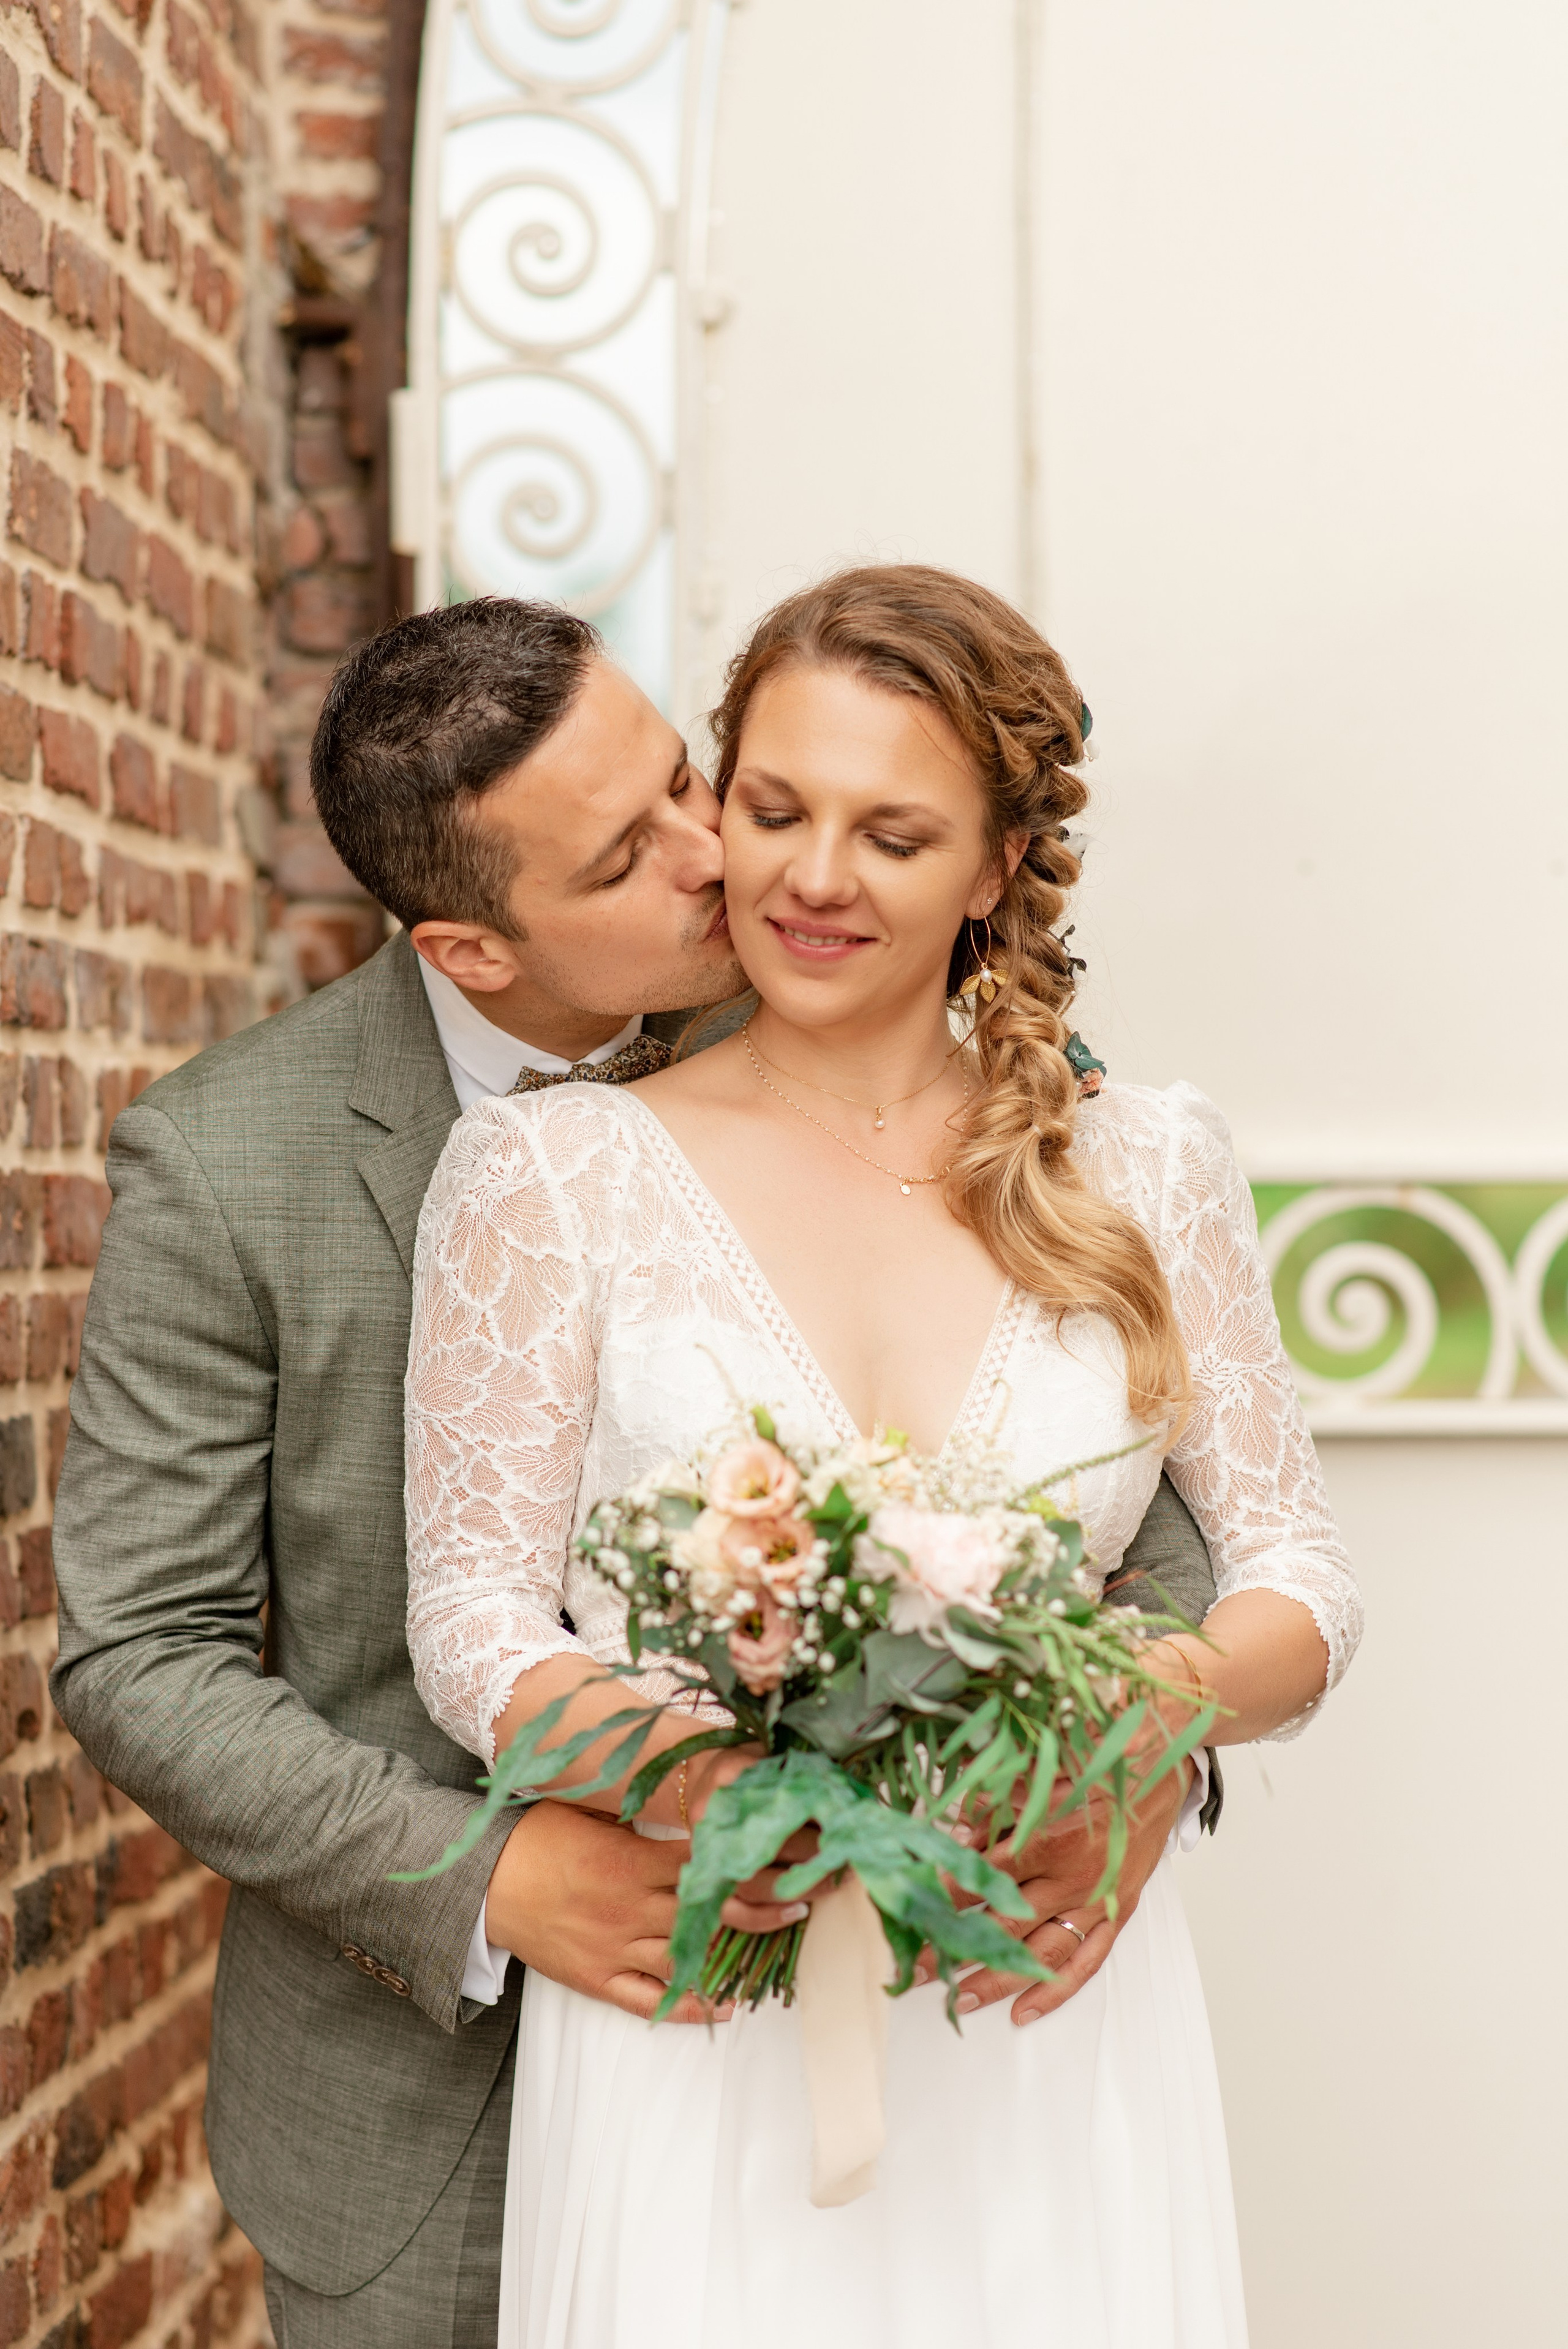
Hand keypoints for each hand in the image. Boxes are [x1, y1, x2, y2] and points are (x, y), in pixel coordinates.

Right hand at [483, 1797, 821, 2023]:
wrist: (486, 1881)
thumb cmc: (540, 1835)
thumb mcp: (595, 1810)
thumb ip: (644, 1812)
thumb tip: (691, 1789)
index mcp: (634, 1860)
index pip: (711, 1861)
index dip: (759, 1857)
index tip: (800, 1850)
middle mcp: (633, 1907)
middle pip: (714, 1908)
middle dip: (769, 1902)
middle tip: (813, 1897)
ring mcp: (617, 1947)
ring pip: (691, 1955)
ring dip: (741, 1949)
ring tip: (786, 1938)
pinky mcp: (598, 1978)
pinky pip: (651, 1999)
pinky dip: (692, 2006)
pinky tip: (729, 2006)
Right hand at [684, 1745, 837, 1926]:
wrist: (697, 1778)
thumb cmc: (746, 1764)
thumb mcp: (770, 1750)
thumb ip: (802, 1766)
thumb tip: (851, 1790)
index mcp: (731, 1771)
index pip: (779, 1793)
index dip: (816, 1807)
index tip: (846, 1815)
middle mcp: (714, 1814)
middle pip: (770, 1842)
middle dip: (815, 1851)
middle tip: (850, 1852)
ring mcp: (706, 1851)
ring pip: (754, 1882)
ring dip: (801, 1886)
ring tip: (835, 1881)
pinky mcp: (707, 1878)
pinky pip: (734, 1911)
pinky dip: (768, 1917)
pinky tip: (800, 1911)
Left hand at [934, 1752, 1193, 2026]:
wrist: (1160, 1772)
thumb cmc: (1098, 1767)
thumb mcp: (1040, 1773)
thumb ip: (996, 1805)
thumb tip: (958, 1832)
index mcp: (1051, 1837)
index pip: (985, 1877)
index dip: (946, 1895)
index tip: (914, 1910)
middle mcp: (1073, 1878)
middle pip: (1004, 1924)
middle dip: (957, 1948)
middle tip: (917, 1968)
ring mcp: (1096, 1902)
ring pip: (1041, 1954)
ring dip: (997, 1980)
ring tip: (960, 1999)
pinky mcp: (1116, 1914)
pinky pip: (1085, 1962)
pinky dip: (1055, 1991)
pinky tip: (1024, 2011)